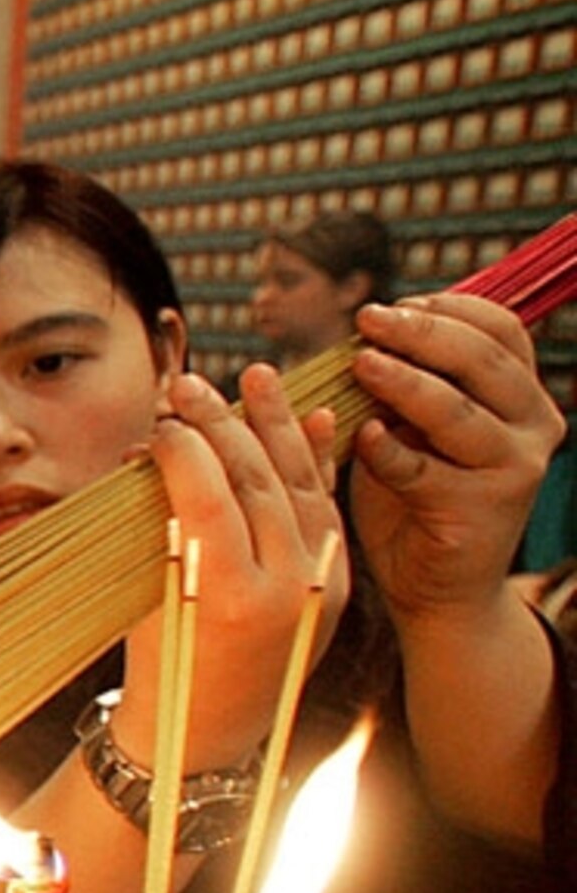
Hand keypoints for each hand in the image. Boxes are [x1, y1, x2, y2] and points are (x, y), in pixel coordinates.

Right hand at [125, 366, 349, 772]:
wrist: (212, 733)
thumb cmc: (159, 669)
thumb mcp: (146, 600)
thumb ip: (156, 527)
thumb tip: (147, 453)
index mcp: (229, 599)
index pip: (209, 497)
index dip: (183, 450)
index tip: (159, 421)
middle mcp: (288, 588)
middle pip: (256, 481)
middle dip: (221, 425)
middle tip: (189, 386)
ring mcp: (323, 583)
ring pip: (299, 484)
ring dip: (274, 425)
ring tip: (252, 377)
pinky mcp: (339, 580)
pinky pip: (327, 505)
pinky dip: (317, 459)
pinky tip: (309, 416)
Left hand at [342, 293, 563, 628]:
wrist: (436, 588)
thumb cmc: (413, 498)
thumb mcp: (411, 429)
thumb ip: (402, 386)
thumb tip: (361, 332)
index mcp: (521, 396)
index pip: (501, 329)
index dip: (449, 307)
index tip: (394, 304)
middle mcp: (532, 425)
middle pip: (482, 358)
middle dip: (420, 332)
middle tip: (366, 320)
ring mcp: (513, 467)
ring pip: (456, 410)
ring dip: (403, 382)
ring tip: (359, 364)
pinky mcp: (482, 509)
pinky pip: (425, 470)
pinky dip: (389, 451)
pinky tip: (361, 436)